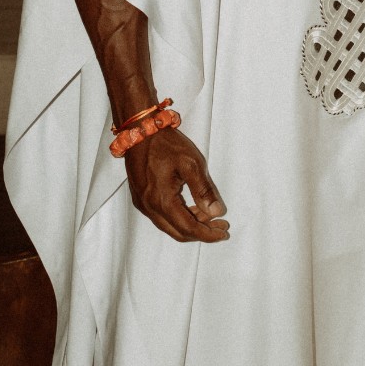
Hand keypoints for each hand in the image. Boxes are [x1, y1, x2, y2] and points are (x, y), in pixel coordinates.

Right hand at [124, 127, 229, 242]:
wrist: (140, 131)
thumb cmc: (166, 144)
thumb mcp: (191, 163)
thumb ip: (203, 190)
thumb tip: (216, 212)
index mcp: (162, 200)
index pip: (188, 228)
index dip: (208, 234)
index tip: (224, 232)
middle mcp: (150, 208)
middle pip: (178, 232)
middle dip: (201, 233)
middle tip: (221, 226)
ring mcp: (143, 205)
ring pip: (169, 226)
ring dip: (190, 225)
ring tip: (210, 215)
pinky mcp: (140, 199)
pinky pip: (161, 218)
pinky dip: (178, 218)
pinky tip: (192, 207)